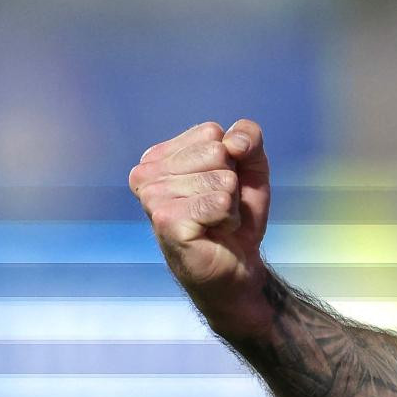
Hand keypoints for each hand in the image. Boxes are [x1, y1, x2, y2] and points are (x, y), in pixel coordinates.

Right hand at [129, 118, 272, 327]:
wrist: (236, 264)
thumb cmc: (235, 214)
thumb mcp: (250, 167)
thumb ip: (248, 138)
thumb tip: (233, 142)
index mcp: (160, 155)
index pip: (212, 132)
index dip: (231, 160)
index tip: (219, 186)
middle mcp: (146, 173)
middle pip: (217, 152)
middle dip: (231, 182)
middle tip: (218, 207)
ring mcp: (152, 198)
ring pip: (222, 179)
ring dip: (230, 204)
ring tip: (214, 220)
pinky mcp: (166, 221)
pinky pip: (219, 202)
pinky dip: (228, 218)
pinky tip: (213, 231)